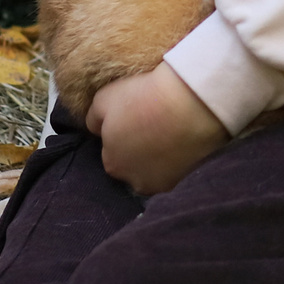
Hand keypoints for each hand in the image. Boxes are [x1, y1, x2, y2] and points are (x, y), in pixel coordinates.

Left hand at [86, 64, 228, 194]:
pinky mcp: (185, 178)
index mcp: (112, 164)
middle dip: (138, 148)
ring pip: (154, 168)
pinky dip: (176, 155)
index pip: (111, 152)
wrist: (190, 103)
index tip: (133, 117)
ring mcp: (162, 183)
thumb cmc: (143, 100)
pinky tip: (181, 136)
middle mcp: (135, 182)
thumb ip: (93, 120)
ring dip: (157, 154)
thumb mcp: (102, 100)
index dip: (121, 134)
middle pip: (132, 164)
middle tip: (150, 122)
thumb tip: (97, 129)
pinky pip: (175, 167)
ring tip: (167, 128)